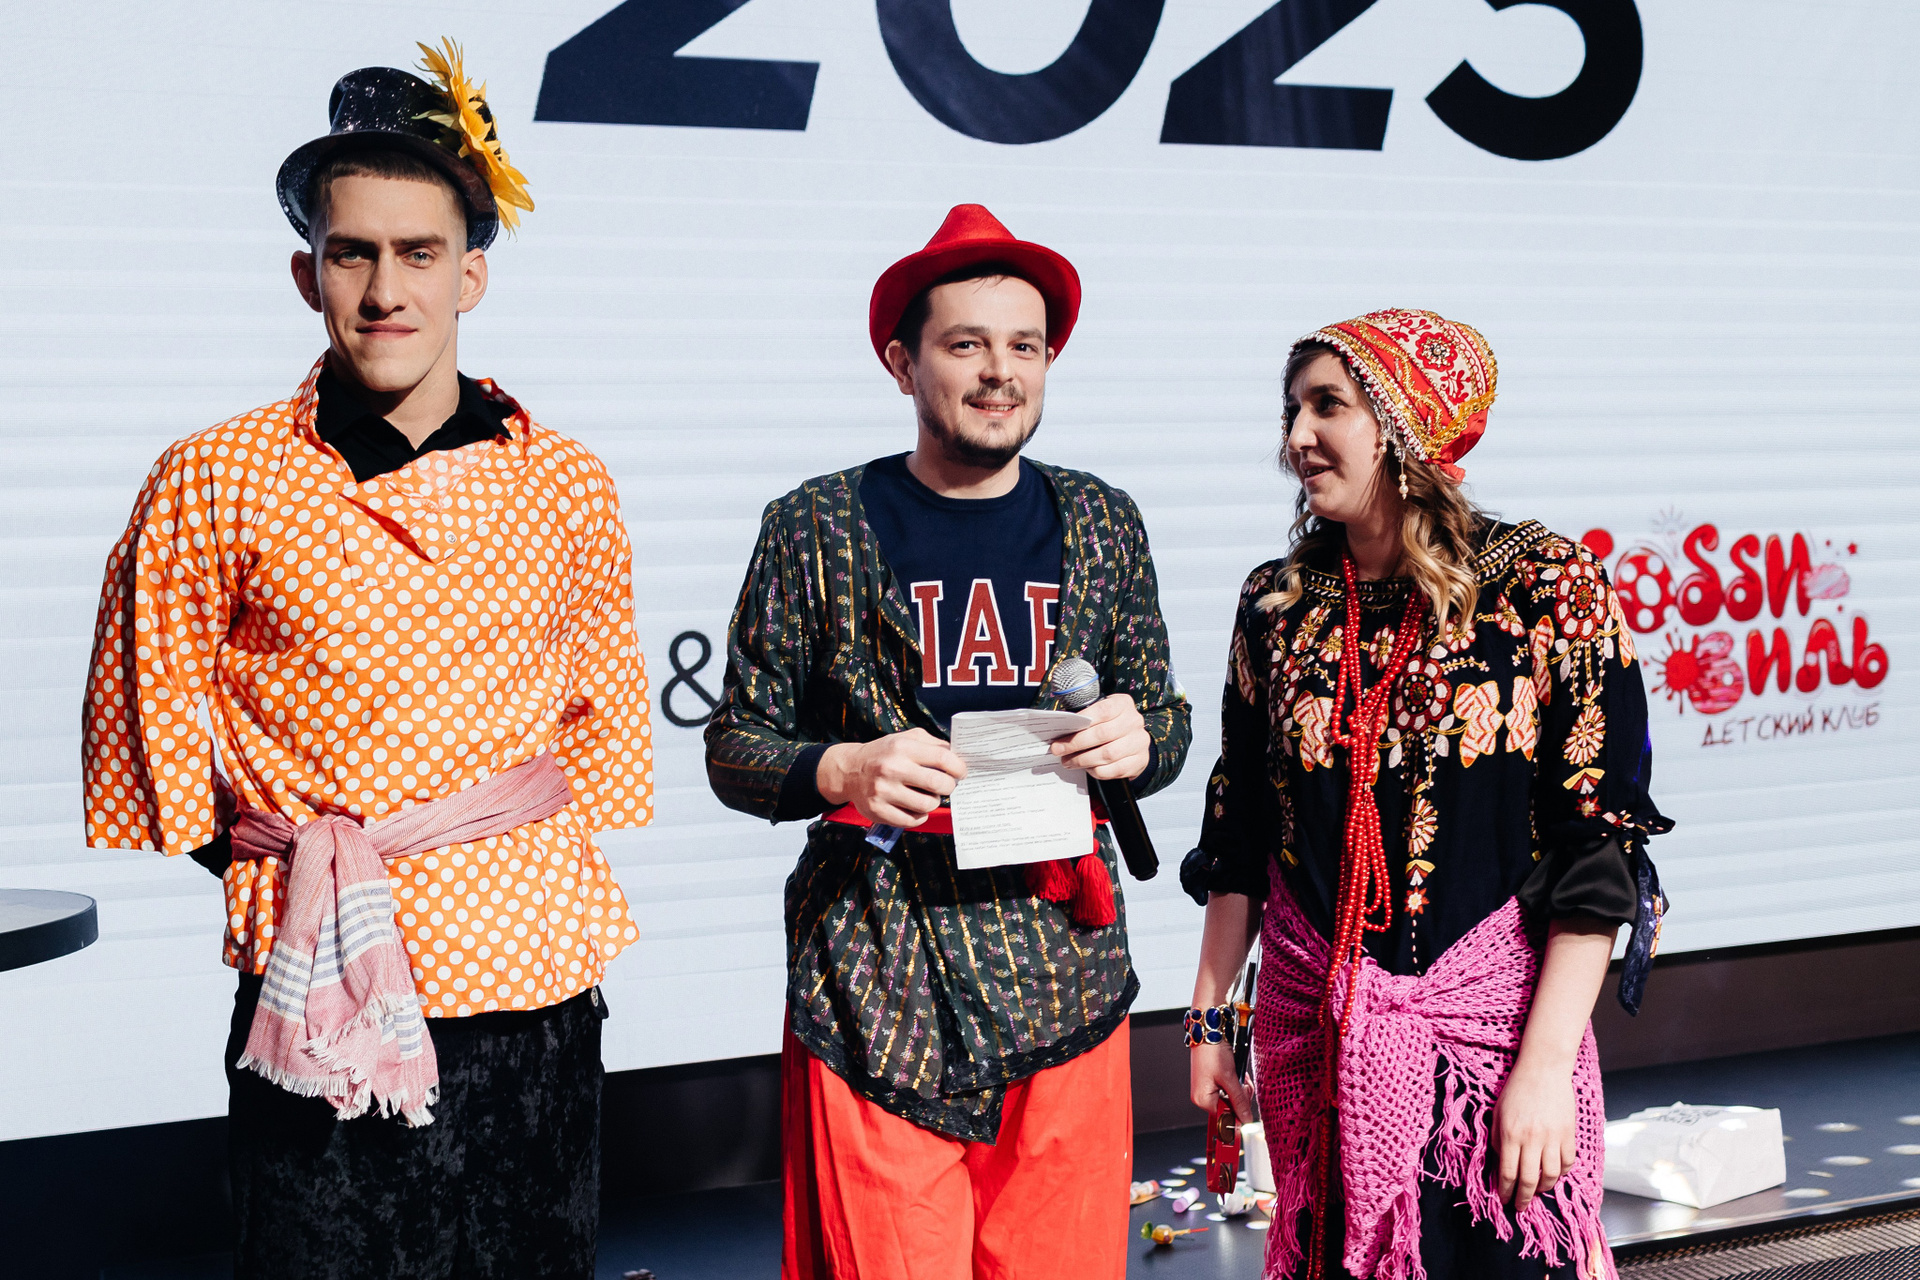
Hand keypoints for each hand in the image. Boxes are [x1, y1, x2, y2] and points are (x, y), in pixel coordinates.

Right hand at [816, 729, 966, 827]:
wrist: (849, 771)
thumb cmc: (885, 754)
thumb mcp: (905, 739)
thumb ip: (932, 744)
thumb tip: (959, 757)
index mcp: (901, 747)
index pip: (942, 757)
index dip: (958, 767)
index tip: (961, 772)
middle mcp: (891, 768)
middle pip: (938, 783)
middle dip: (949, 786)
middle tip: (946, 786)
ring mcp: (883, 791)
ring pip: (927, 805)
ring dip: (934, 802)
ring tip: (928, 796)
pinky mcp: (878, 810)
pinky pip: (912, 820)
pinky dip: (920, 816)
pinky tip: (916, 807)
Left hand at [1048, 693, 1150, 779]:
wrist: (1134, 742)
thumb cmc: (1111, 725)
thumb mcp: (1101, 713)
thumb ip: (1085, 718)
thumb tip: (1061, 729)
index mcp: (1122, 704)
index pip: (1102, 711)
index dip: (1081, 721)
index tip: (1062, 733)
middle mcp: (1133, 722)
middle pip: (1103, 734)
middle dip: (1076, 744)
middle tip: (1059, 750)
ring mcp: (1138, 742)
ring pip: (1107, 754)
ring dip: (1083, 760)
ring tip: (1069, 761)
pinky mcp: (1138, 761)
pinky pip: (1113, 769)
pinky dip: (1096, 770)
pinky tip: (1088, 768)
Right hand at [1189, 1041, 1254, 1123]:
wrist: (1209, 1031)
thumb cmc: (1213, 1052)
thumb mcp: (1230, 1078)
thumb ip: (1239, 1101)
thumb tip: (1246, 1120)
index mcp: (1202, 1099)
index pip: (1225, 1117)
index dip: (1239, 1112)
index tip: (1248, 1107)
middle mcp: (1203, 1096)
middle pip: (1229, 1108)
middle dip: (1241, 1097)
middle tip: (1244, 1084)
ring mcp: (1208, 1088)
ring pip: (1231, 1098)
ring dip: (1240, 1089)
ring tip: (1241, 1076)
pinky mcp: (1213, 1080)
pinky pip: (1229, 1089)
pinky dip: (1236, 1083)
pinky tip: (1237, 1073)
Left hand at [1491, 1056, 1578, 1213]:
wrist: (1543, 1070)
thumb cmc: (1517, 1089)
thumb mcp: (1498, 1113)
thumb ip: (1499, 1140)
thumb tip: (1502, 1165)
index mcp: (1511, 1134)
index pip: (1507, 1173)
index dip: (1505, 1191)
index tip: (1504, 1199)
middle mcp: (1532, 1139)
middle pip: (1529, 1180)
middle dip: (1523, 1198)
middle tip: (1521, 1206)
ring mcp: (1553, 1138)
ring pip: (1551, 1176)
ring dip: (1543, 1188)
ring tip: (1537, 1190)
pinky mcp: (1569, 1134)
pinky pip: (1567, 1162)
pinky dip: (1561, 1172)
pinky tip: (1553, 1172)